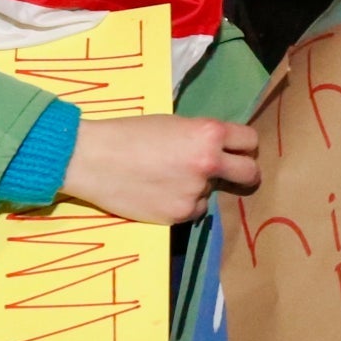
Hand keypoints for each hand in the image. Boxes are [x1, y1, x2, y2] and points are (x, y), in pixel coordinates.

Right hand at [60, 115, 259, 222]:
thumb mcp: (172, 124)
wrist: (91, 158)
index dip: (244, 146)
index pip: (250, 141)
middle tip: (233, 173)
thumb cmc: (128, 134)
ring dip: (198, 188)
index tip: (239, 150)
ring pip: (212, 193)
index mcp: (208, 134)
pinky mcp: (178, 215)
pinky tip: (158, 193)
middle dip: (245, 173)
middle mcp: (209, 164)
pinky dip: (182, 204)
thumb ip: (200, 138)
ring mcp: (195, 193)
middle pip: (249, 173)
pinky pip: (193, 210)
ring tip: (166, 178)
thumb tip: (219, 150)